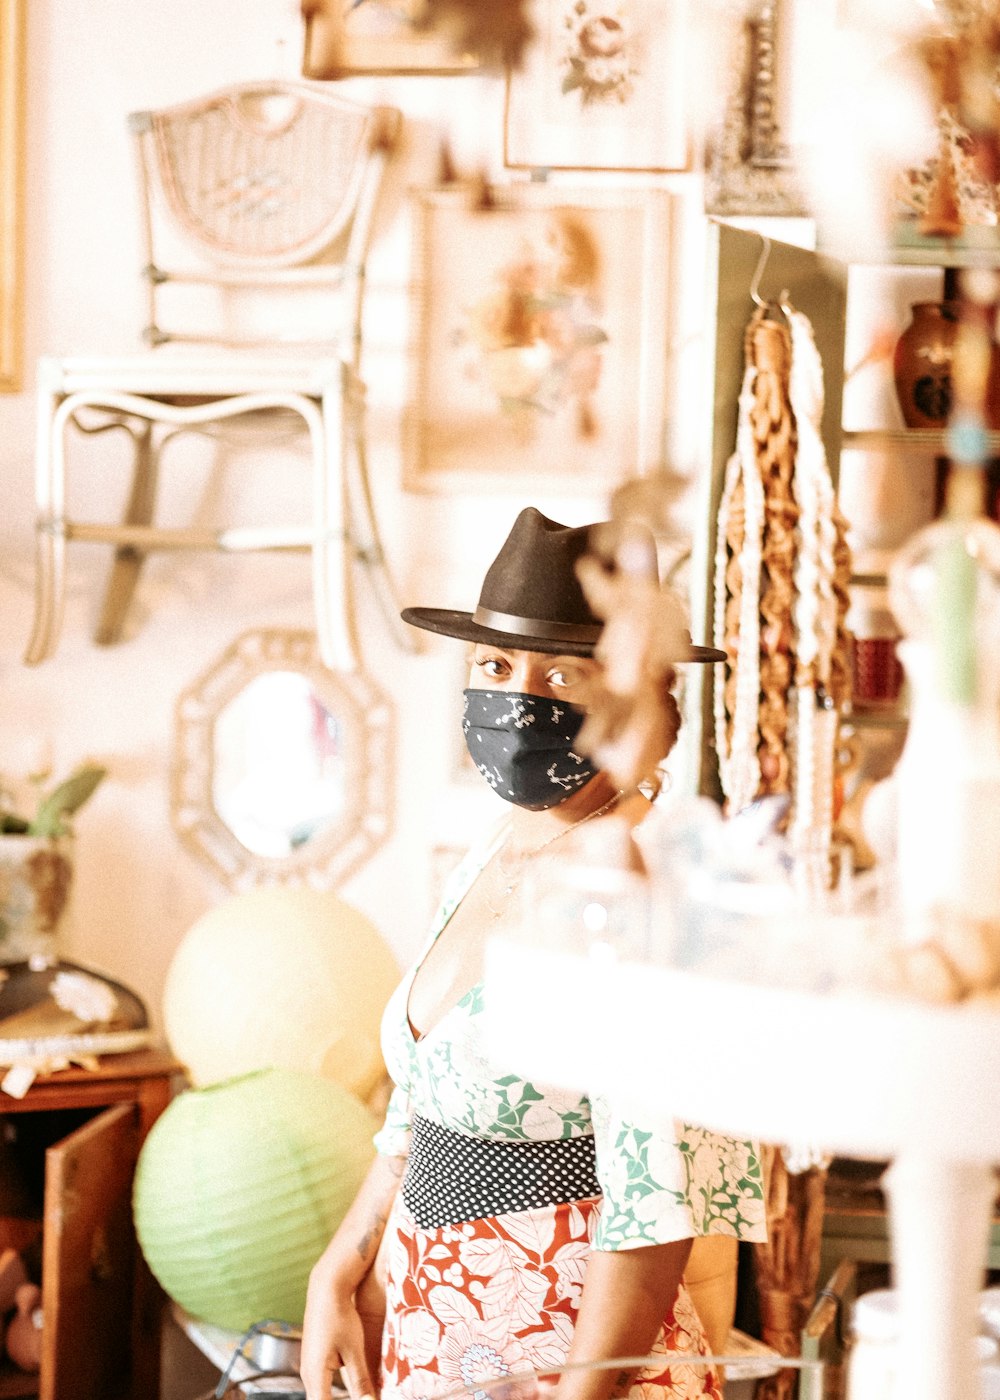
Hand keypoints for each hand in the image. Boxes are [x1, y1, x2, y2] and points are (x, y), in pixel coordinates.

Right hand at [300, 1259, 376, 1399]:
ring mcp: (308, 1368)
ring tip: (359, 1397)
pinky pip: (322, 1385)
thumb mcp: (354, 1350)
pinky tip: (349, 1393)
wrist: (326, 1289)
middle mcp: (307, 1375)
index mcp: (315, 1376)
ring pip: (320, 1396)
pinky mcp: (313, 1360)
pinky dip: (333, 1393)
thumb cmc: (340, 1317)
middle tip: (362, 1399)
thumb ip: (360, 1381)